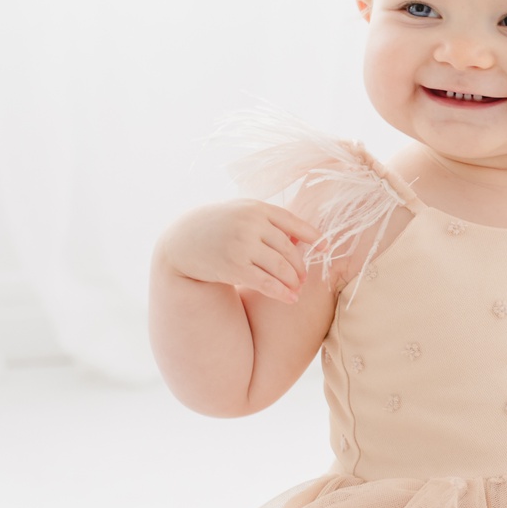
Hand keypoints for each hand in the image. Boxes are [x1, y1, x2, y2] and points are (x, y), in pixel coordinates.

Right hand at [158, 200, 315, 303]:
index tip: (326, 247)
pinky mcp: (234, 267)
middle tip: (303, 278)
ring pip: (281, 267)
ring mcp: (242, 245)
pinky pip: (266, 282)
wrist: (180, 242)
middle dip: (299, 266)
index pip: (293, 222)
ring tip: (297, 289)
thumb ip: (269, 221)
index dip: (312, 236)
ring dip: (293, 281)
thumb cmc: (217, 226)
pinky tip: (290, 299)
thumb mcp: (241, 213)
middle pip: (289, 249)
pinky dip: (281, 292)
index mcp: (256, 208)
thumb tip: (303, 237)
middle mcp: (251, 224)